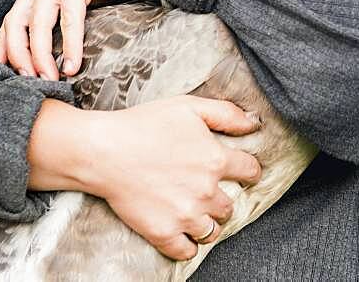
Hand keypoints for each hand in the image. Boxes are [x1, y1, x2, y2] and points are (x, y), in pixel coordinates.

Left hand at [0, 0, 158, 79]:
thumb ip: (71, 10)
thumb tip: (72, 43)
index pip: (11, 19)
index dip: (4, 46)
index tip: (5, 70)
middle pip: (15, 23)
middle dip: (17, 55)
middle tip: (26, 80)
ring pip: (36, 24)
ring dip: (40, 56)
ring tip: (49, 78)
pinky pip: (68, 20)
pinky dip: (70, 45)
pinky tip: (73, 64)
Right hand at [29, 96, 262, 260]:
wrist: (104, 151)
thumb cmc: (145, 125)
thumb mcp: (190, 107)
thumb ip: (226, 114)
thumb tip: (255, 123)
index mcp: (215, 160)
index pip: (250, 172)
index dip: (248, 171)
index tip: (242, 172)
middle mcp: (206, 191)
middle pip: (230, 206)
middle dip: (223, 199)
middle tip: (208, 193)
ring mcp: (185, 215)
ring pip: (212, 231)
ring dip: (208, 223)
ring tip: (195, 213)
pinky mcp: (163, 233)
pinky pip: (187, 250)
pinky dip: (188, 245)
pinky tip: (182, 233)